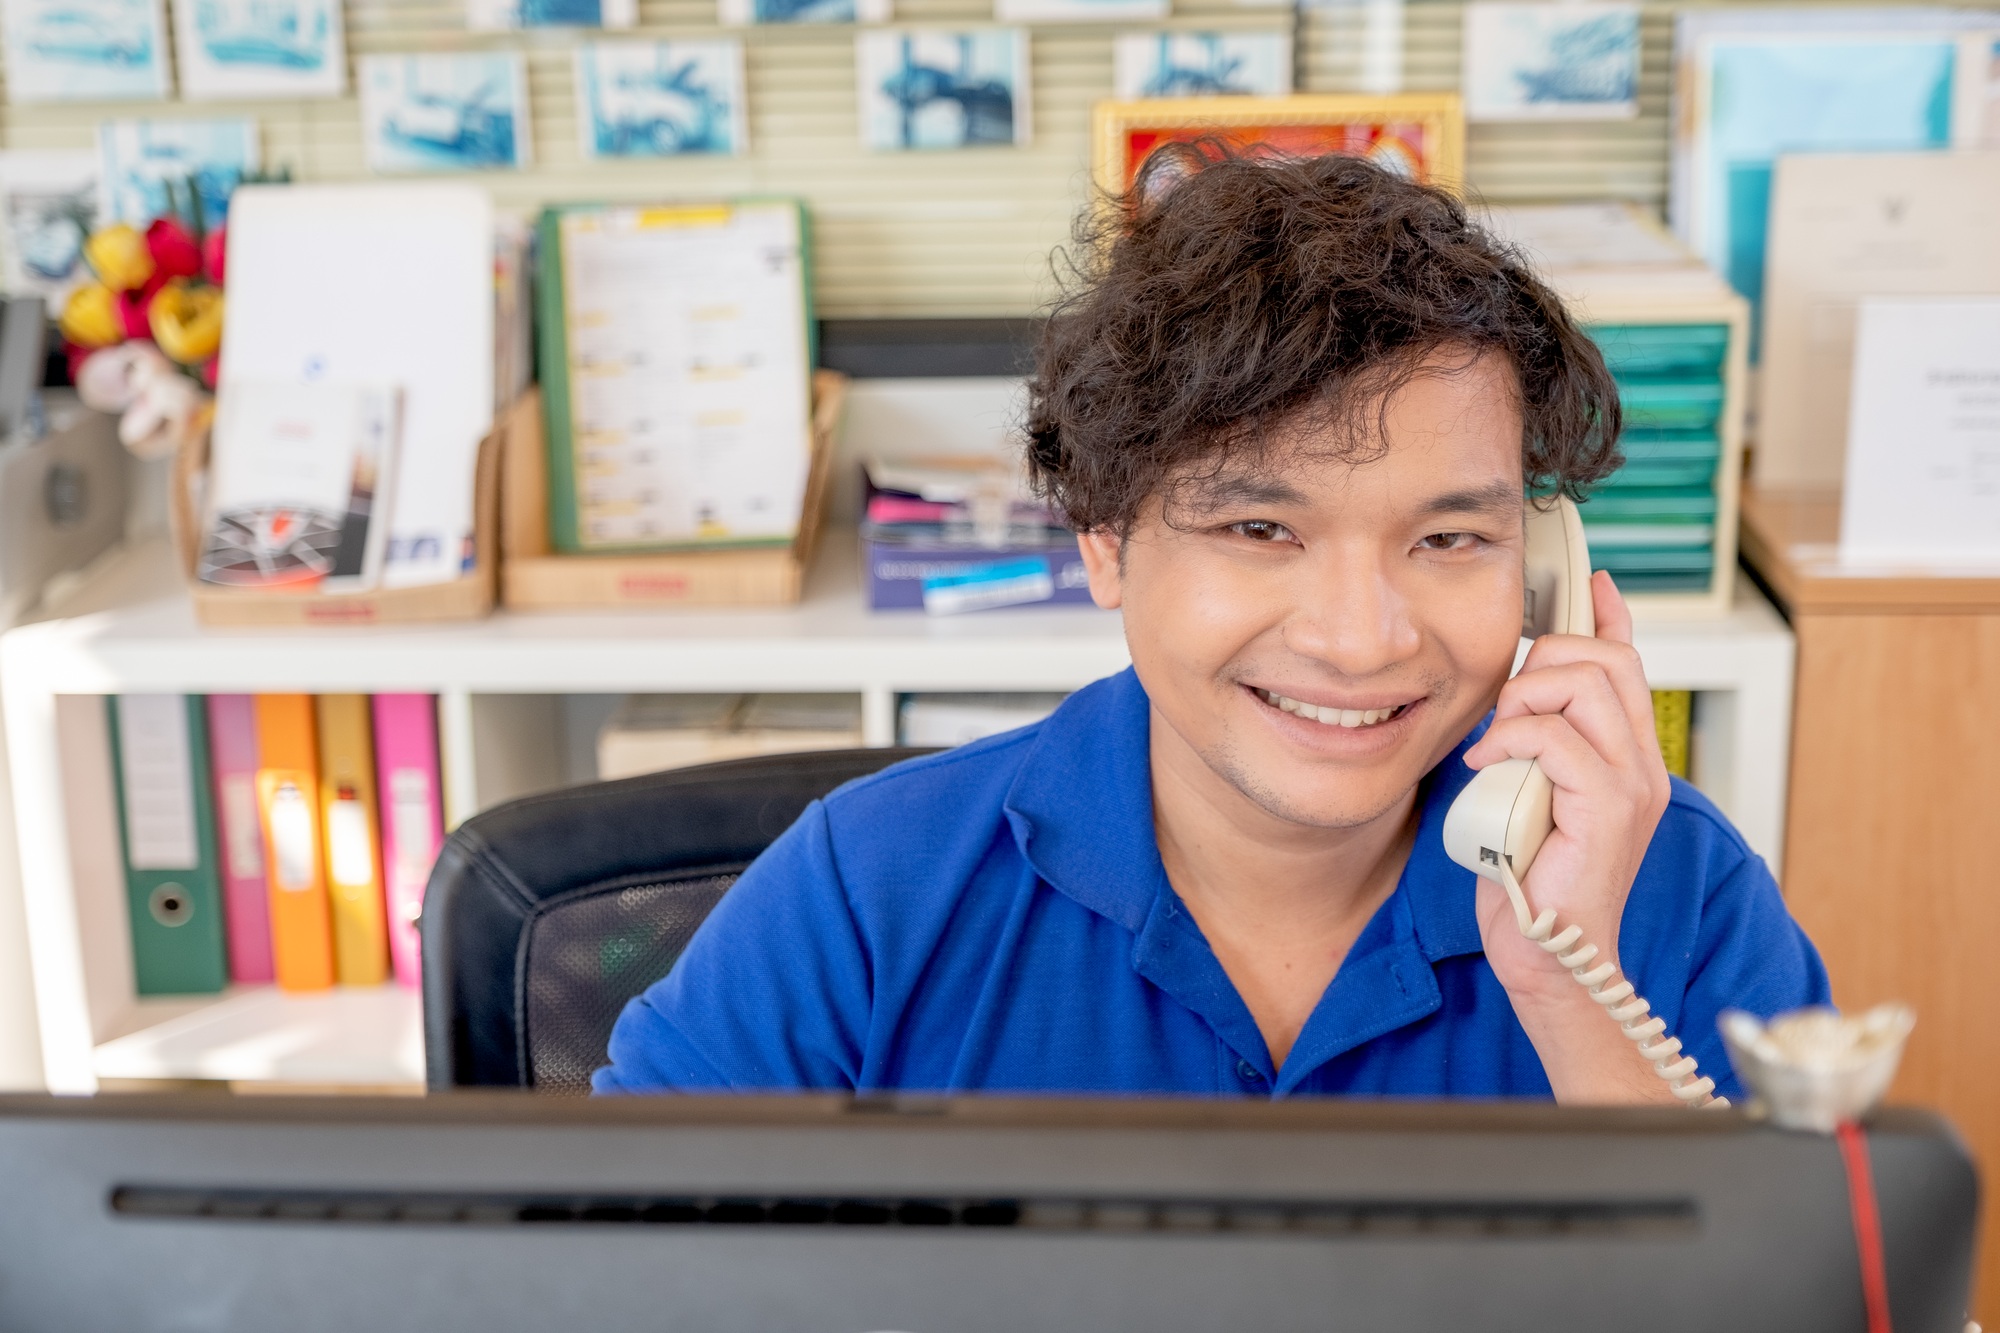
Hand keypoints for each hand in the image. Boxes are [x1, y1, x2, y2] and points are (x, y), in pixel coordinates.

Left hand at [1461, 570, 1676, 1102]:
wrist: (1551, 955)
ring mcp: (1632, 784)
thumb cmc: (1531, 881)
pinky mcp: (1609, 808)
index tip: (1590, 582)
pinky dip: (1510, 740)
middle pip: (1604, 658)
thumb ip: (1531, 747)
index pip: (1629, 662)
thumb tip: (1509, 704)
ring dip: (1523, 699)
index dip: (1609, 616)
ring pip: (1583, 684)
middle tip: (1504, 709)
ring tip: (1497, 742)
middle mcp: (1642, 764)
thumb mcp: (1526, 792)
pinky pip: (1556, 737)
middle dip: (1541, 660)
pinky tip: (1486, 766)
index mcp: (1627, 756)